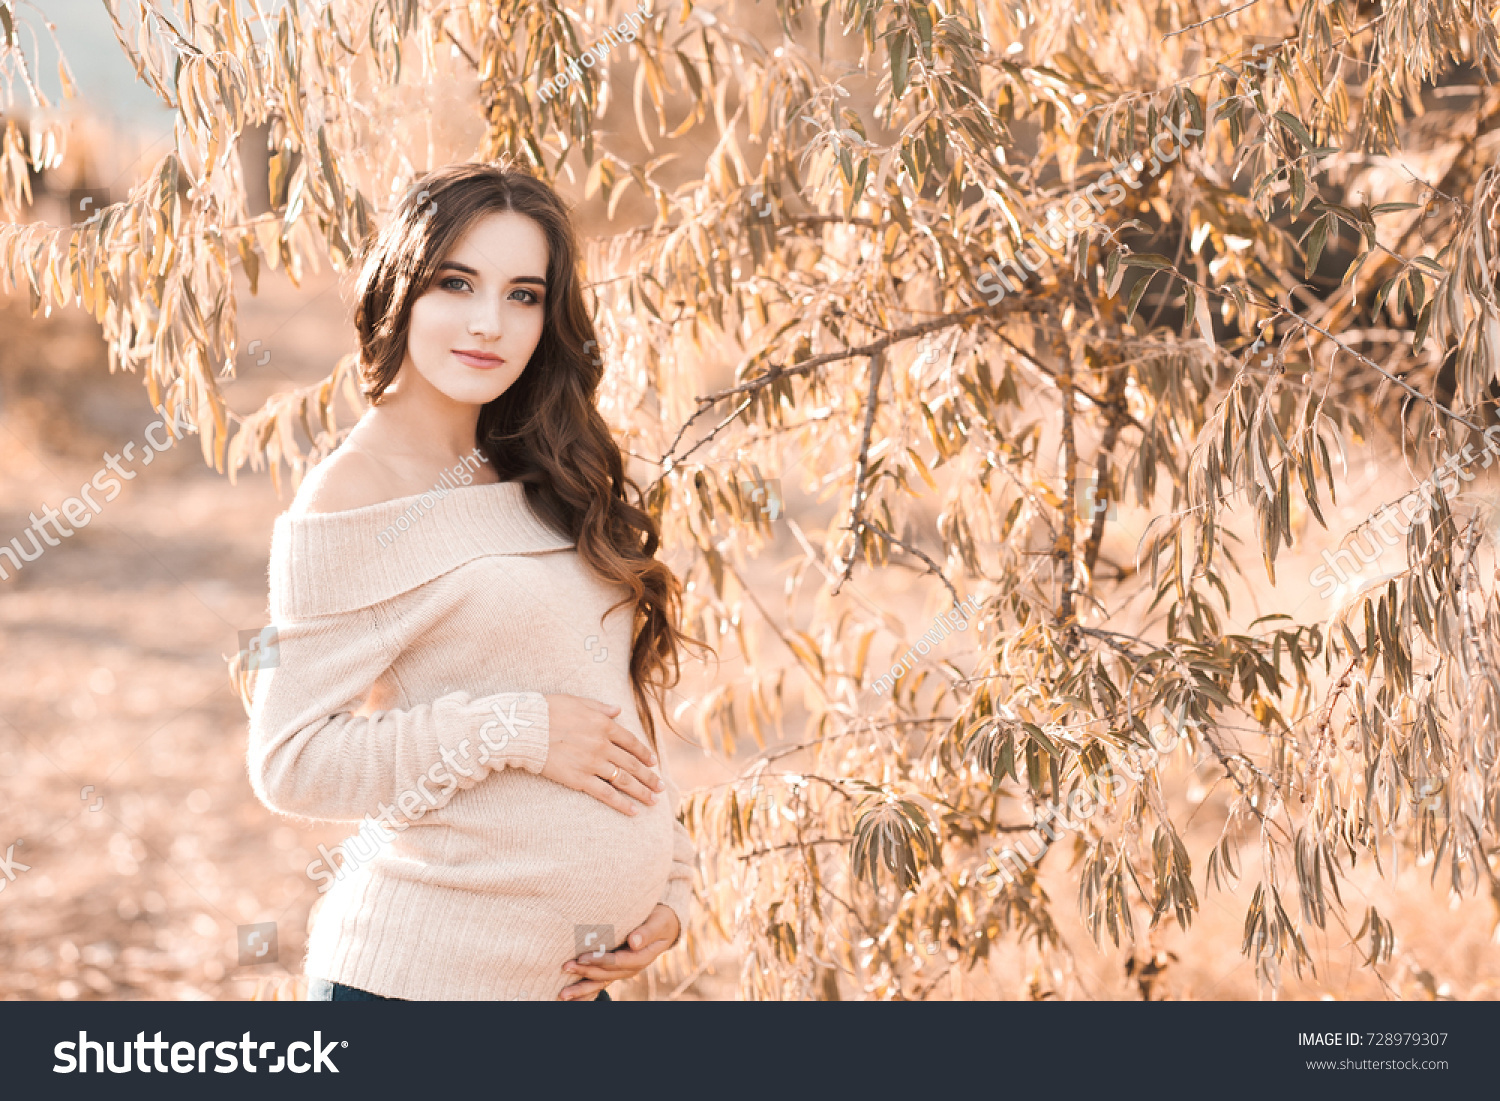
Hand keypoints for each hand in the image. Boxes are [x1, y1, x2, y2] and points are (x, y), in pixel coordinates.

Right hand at [540, 694, 662, 814]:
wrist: (527, 728)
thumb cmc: (548, 711)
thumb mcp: (577, 701)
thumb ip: (600, 707)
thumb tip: (617, 710)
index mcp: (604, 725)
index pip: (631, 742)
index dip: (644, 753)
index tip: (653, 762)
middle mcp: (603, 745)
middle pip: (632, 764)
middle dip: (649, 777)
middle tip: (660, 787)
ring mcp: (593, 763)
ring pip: (623, 780)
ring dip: (641, 792)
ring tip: (653, 801)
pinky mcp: (580, 779)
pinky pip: (606, 793)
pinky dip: (621, 803)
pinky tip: (633, 811)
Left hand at [558, 904, 681, 999]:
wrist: (664, 927)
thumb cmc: (660, 920)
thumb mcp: (658, 922)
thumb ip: (647, 932)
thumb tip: (633, 942)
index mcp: (642, 957)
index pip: (618, 962)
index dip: (600, 960)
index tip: (582, 958)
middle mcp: (631, 968)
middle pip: (606, 974)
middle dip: (585, 972)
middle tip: (565, 967)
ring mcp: (623, 971)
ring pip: (601, 982)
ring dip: (582, 988)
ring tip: (563, 994)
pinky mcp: (615, 970)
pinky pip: (600, 983)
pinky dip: (586, 992)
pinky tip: (572, 999)